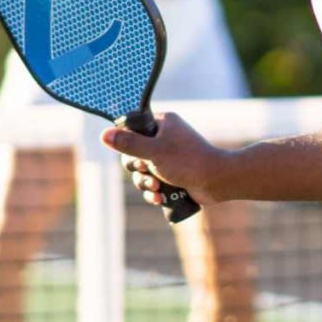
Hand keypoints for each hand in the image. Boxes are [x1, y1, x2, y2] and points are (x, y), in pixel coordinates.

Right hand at [100, 112, 225, 203]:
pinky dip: (155, 192)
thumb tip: (103, 135)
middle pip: (134, 154)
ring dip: (146, 184)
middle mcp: (166, 137)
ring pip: (143, 173)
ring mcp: (170, 158)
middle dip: (138, 170)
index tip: (135, 154)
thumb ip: (128, 144)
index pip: (132, 129)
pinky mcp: (174, 175)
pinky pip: (154, 183)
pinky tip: (160, 198)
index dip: (128, 145)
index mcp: (162, 123)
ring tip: (158, 189)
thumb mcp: (153, 152)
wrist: (217, 181)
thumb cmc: (187, 162)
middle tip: (147, 171)